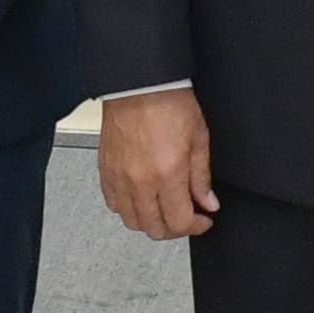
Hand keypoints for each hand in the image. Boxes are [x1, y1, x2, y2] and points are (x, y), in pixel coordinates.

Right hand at [100, 89, 218, 239]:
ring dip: (151, 222)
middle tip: (186, 217)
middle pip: (154, 229)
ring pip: (132, 221)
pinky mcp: (106, 170)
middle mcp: (140, 181)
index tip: (203, 220)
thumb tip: (207, 202)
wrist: (140, 84)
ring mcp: (120, 178)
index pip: (179, 223)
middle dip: (175, 229)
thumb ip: (201, 177)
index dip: (195, 227)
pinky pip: (113, 204)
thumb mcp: (199, 139)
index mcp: (167, 174)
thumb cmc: (169, 102)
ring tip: (164, 209)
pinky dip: (128, 208)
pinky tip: (141, 198)